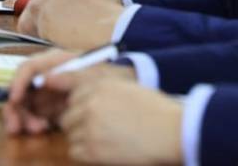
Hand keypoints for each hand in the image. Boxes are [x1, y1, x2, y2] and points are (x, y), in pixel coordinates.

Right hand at [3, 48, 136, 134]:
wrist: (126, 86)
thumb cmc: (110, 75)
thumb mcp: (94, 73)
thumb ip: (70, 74)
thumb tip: (45, 79)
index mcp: (55, 61)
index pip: (27, 68)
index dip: (17, 82)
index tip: (14, 99)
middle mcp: (47, 76)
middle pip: (21, 89)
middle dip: (16, 109)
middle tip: (19, 127)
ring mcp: (48, 93)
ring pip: (24, 106)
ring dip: (24, 119)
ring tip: (38, 129)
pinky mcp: (51, 108)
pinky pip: (35, 115)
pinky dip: (33, 123)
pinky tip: (43, 129)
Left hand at [17, 0, 122, 48]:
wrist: (114, 29)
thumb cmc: (113, 22)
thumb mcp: (101, 2)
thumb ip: (82, 3)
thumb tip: (75, 15)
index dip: (52, 11)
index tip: (56, 21)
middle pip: (37, 3)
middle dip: (43, 19)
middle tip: (57, 34)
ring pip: (31, 16)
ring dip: (40, 29)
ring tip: (58, 39)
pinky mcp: (42, 14)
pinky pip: (26, 28)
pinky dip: (34, 37)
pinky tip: (53, 40)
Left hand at [58, 68, 183, 164]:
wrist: (169, 131)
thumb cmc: (154, 110)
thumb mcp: (126, 88)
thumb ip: (100, 89)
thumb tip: (71, 91)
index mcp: (100, 86)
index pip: (71, 95)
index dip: (79, 105)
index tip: (86, 112)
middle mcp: (91, 104)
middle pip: (67, 116)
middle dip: (78, 122)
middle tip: (97, 128)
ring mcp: (89, 127)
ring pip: (70, 134)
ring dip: (82, 138)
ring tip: (105, 138)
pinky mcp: (92, 150)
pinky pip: (74, 151)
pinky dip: (85, 152)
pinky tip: (102, 148)